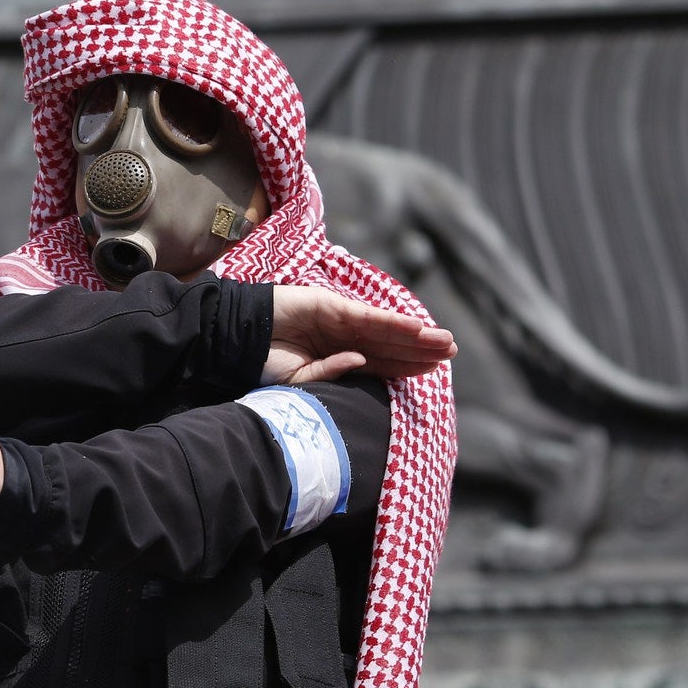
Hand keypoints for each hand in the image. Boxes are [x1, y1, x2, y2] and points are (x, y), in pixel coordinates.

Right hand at [264, 285, 457, 384]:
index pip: (381, 362)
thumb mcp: (300, 381)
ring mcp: (337, 319)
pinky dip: (392, 322)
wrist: (235, 339)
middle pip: (389, 344)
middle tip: (452, 351)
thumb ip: (331, 373)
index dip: (407, 364)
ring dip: (415, 334)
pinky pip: (366, 316)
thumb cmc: (262, 363)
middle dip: (421, 348)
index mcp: (338, 357)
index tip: (435, 370)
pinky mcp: (330, 305)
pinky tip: (415, 328)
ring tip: (444, 341)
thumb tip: (361, 360)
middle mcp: (343, 337)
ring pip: (385, 328)